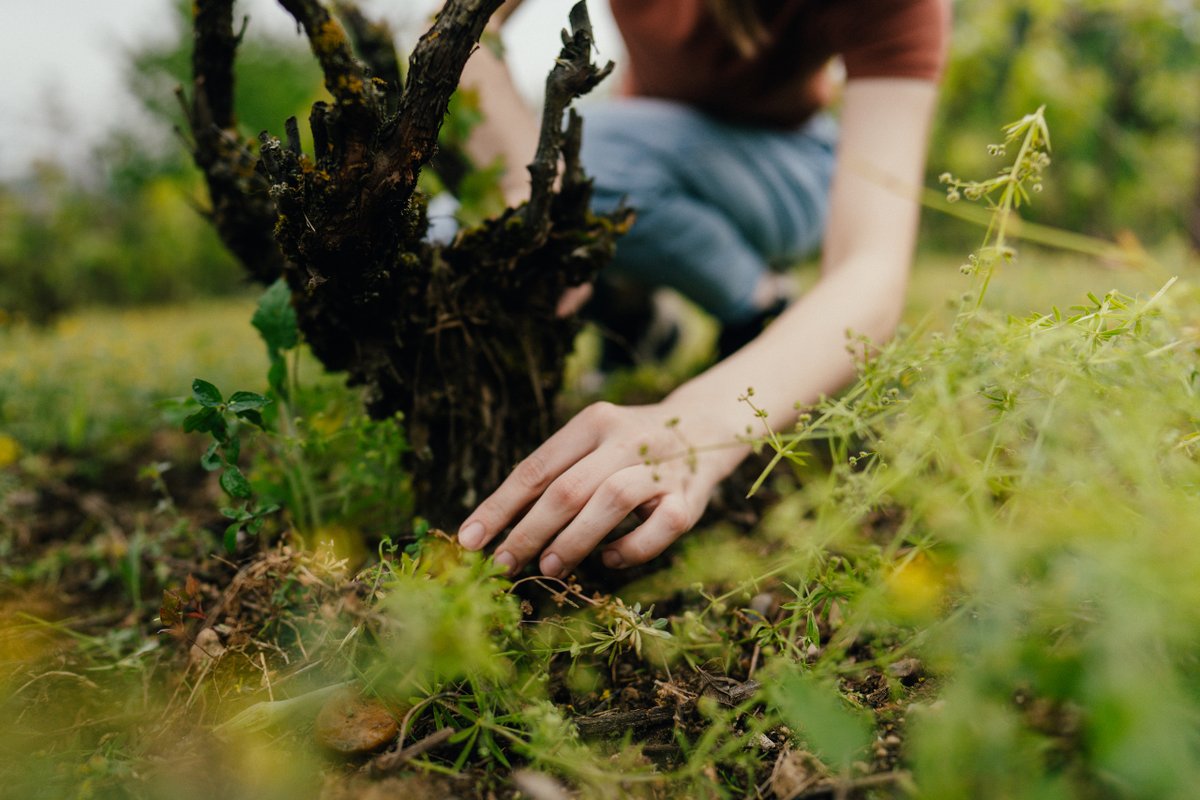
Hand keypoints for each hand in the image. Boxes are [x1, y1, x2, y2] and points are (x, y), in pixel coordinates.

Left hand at [456, 400, 743, 576]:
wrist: (707, 425)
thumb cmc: (630, 447)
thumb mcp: (592, 444)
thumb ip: (554, 477)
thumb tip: (497, 529)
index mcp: (593, 421)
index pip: (535, 468)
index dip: (499, 507)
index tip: (469, 540)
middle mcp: (627, 438)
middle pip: (568, 488)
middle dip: (529, 531)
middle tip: (503, 564)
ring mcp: (662, 467)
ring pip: (610, 501)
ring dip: (574, 539)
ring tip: (548, 568)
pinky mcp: (691, 497)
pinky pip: (660, 527)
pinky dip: (631, 548)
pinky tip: (609, 559)